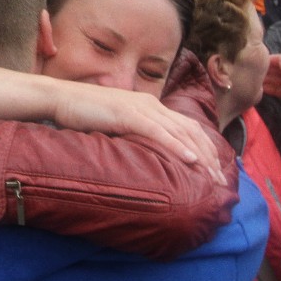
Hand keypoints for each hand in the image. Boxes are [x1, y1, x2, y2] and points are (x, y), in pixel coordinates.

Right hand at [48, 83, 225, 184]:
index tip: (215, 170)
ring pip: (180, 132)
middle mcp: (150, 104)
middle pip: (190, 130)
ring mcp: (140, 108)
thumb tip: (146, 156)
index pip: (186, 126)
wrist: (60, 98)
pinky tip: (190, 160)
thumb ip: (134, 134)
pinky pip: (158, 132)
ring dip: (200, 156)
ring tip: (212, 177)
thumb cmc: (84, 114)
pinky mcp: (127, 114)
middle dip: (210, 156)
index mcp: (149, 106)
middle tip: (221, 181)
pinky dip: (177, 146)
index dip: (205, 148)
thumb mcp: (116, 125)